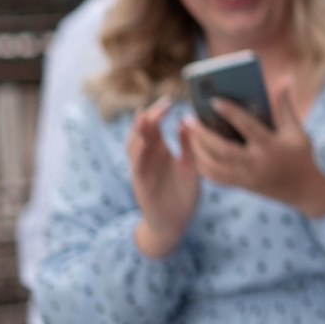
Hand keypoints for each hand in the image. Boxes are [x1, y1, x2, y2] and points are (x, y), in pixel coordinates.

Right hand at [126, 98, 199, 257]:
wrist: (174, 222)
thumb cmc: (182, 193)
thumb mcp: (190, 166)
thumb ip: (188, 145)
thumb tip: (189, 120)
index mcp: (160, 151)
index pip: (154, 127)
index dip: (158, 113)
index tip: (169, 101)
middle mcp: (149, 158)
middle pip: (142, 132)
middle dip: (149, 118)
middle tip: (161, 106)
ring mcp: (143, 170)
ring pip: (134, 146)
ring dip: (138, 131)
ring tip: (145, 117)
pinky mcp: (142, 184)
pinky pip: (137, 166)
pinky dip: (138, 153)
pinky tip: (144, 142)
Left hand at [181, 76, 324, 220]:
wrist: (304, 190)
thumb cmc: (300, 154)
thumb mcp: (297, 130)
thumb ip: (285, 105)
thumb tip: (286, 79)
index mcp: (271, 146)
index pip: (248, 127)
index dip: (231, 113)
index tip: (214, 100)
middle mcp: (257, 163)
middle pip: (222, 149)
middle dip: (203, 134)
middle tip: (190, 118)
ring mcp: (246, 176)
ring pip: (213, 164)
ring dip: (197, 148)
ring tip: (190, 131)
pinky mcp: (240, 185)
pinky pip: (213, 176)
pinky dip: (201, 163)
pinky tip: (195, 149)